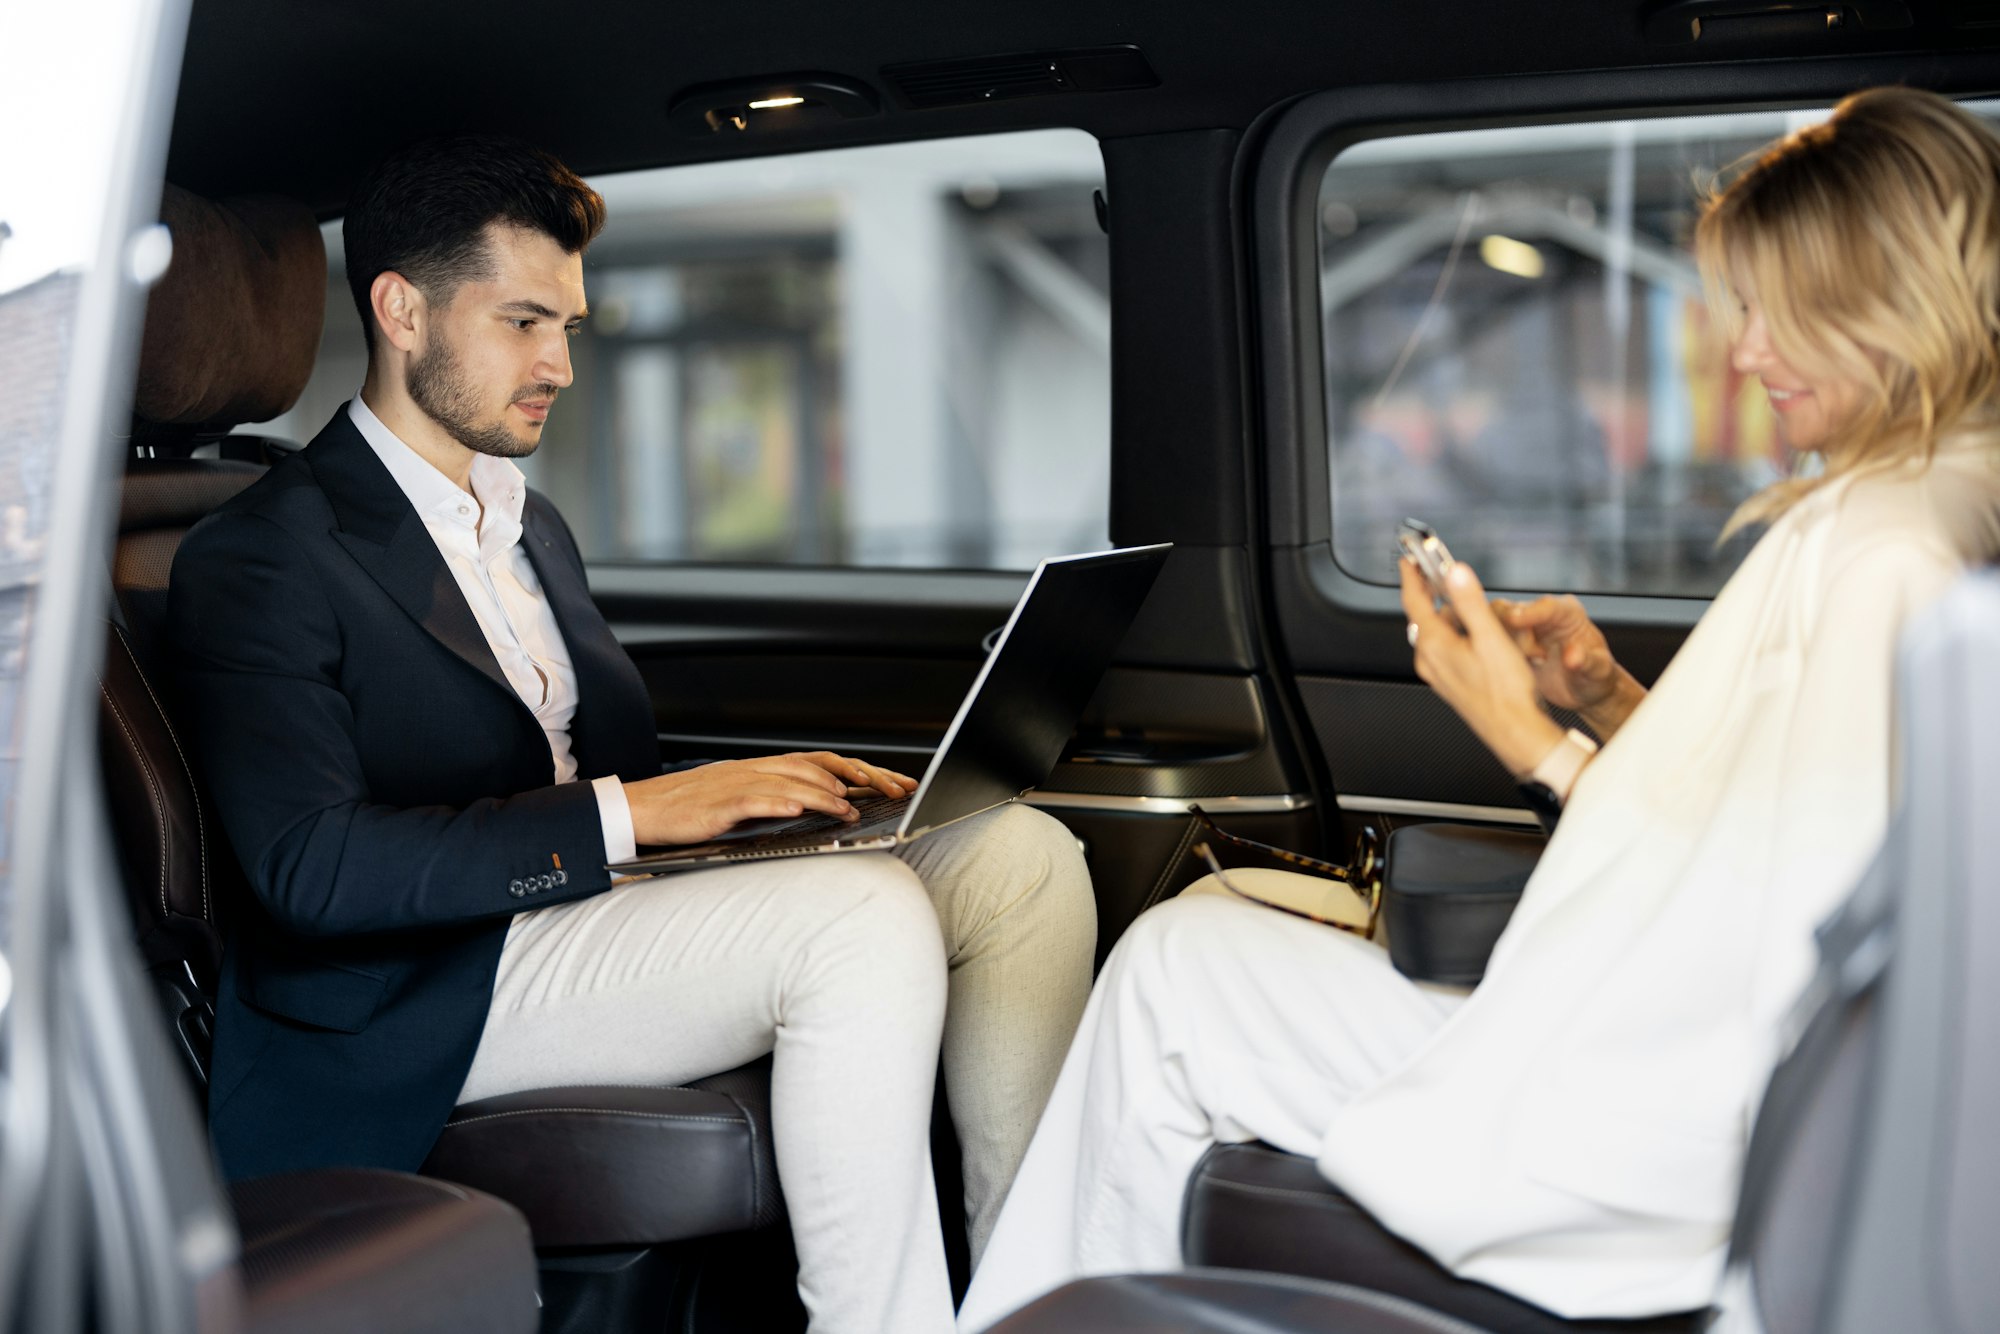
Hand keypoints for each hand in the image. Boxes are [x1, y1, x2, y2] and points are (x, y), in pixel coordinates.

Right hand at [623, 752, 921, 846]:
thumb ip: (779, 798)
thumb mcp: (743, 800)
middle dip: (861, 779)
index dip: (863, 769)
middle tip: (893, 792)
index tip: (896, 782)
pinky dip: (781, 802)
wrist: (641, 810)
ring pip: (792, 780)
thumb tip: (822, 806)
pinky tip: (800, 809)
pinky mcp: (718, 804)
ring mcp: (737, 783)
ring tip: (852, 808)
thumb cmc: (691, 809)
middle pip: (819, 766)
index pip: (824, 761)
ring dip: (827, 794)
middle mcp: (757, 769)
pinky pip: (754, 799)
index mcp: (765, 767)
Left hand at [1401, 559, 1562, 779]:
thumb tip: (1455, 573)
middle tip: (1440, 576)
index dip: (1411, 576)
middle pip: (1425, 617)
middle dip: (1433, 594)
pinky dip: (1456, 635)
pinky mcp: (1450, 683)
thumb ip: (1471, 602)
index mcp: (1434, 645)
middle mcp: (1429, 660)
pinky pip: (1446, 650)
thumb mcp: (1491, 637)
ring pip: (1438, 634)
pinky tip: (1477, 637)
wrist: (1514, 731)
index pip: (1413, 601)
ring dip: (1450, 617)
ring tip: (1472, 607)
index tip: (1409, 561)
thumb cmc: (1505, 691)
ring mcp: (1438, 674)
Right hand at [1490, 594, 1644, 737]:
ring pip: (1494, 625)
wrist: (1584, 691)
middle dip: (1513, 633)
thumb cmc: (1596, 677)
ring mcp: (1522, 629)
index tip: (1515, 620)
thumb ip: (1588, 662)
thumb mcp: (1599, 672)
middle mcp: (1541, 615)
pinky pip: (1488, 641)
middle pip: (1509, 609)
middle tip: (1536, 657)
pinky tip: (1516, 668)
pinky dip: (1494, 655)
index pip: (1545, 605)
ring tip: (1533, 664)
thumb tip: (1573, 656)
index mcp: (1567, 613)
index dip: (1528, 612)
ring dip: (1504, 647)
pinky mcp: (1508, 643)